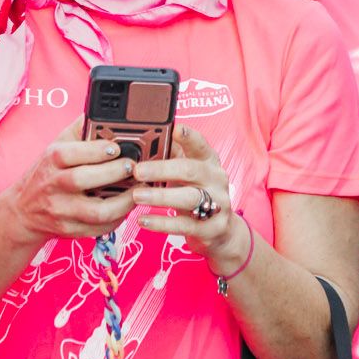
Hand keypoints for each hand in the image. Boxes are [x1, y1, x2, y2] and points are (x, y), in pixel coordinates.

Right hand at [5, 122, 136, 242]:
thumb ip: (80, 129)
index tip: (117, 147)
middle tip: (132, 167)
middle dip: (112, 173)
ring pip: (95, 211)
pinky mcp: (70, 230)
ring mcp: (61, 211)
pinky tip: (127, 207)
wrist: (23, 211)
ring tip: (137, 191)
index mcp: (51, 160)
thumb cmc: (47, 172)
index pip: (70, 153)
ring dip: (122, 202)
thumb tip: (103, 109)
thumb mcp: (56, 146)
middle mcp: (53, 185)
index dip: (95, 150)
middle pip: (82, 180)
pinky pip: (98, 228)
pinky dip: (117, 219)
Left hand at [131, 126, 249, 273]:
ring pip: (189, 198)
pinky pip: (184, 224)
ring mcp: (217, 205)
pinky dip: (161, 222)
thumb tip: (144, 143)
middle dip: (162, 169)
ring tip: (137, 195)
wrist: (221, 229)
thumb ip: (170, 157)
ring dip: (160, 196)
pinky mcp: (211, 228)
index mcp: (209, 161)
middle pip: (191, 170)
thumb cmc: (196, 193)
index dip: (189, 137)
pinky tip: (143, 220)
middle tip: (138, 171)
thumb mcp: (187, 173)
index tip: (175, 129)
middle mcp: (216, 180)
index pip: (201, 145)